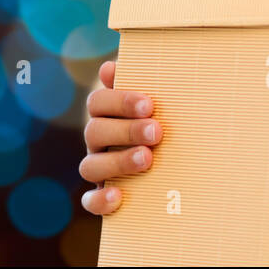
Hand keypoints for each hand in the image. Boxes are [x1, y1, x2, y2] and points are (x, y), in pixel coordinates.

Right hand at [79, 60, 161, 214]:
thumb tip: (110, 68)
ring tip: (147, 159)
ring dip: (118, 161)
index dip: (119, 101)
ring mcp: (99, 169)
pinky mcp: (102, 197)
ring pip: (90, 165)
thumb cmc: (162, 121)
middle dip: (126, 130)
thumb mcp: (154, 104)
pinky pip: (90, 201)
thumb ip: (140, 83)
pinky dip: (100, 200)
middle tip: (156, 131)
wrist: (178, 166)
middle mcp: (98, 141)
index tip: (148, 104)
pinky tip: (119, 195)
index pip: (98, 102)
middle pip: (95, 131)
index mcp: (106, 115)